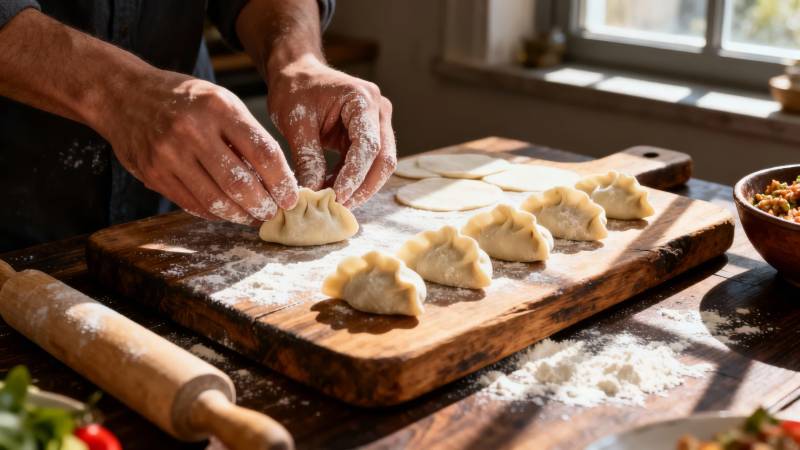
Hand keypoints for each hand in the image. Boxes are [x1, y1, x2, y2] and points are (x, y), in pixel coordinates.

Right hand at [98, 70, 297, 223]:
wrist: (124, 95)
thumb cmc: (185, 99)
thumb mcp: (220, 101)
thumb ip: (245, 135)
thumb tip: (276, 179)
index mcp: (218, 108)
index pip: (263, 152)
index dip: (282, 181)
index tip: (291, 197)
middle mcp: (193, 131)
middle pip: (239, 182)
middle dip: (263, 205)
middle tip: (273, 212)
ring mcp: (169, 154)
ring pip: (215, 200)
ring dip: (240, 215)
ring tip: (253, 217)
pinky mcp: (153, 174)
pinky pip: (192, 204)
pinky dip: (215, 213)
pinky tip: (227, 213)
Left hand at [267, 54, 395, 208]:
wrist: (297, 73)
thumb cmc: (295, 90)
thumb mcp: (295, 122)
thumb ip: (307, 157)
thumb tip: (312, 193)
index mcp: (363, 100)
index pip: (368, 146)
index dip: (355, 176)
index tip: (337, 197)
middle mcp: (379, 111)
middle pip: (384, 160)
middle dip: (363, 187)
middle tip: (338, 207)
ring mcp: (378, 124)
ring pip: (380, 166)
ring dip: (359, 187)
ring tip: (332, 201)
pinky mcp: (370, 136)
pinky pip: (367, 165)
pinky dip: (352, 180)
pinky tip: (331, 189)